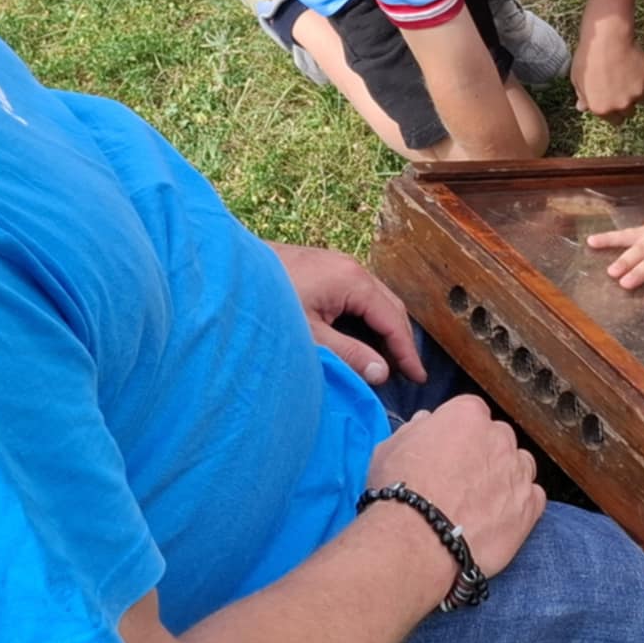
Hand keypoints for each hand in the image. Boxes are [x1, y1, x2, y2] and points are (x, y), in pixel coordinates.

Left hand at [268, 241, 427, 385]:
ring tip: (391, 359)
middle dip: (401, 339)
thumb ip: (347, 354)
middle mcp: (350, 267)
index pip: (393, 319)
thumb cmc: (266, 304)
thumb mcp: (309, 337)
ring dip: (385, 327)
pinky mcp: (322, 268)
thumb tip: (382, 372)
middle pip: (390, 305)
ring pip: (375, 299)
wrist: (224, 271)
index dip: (407, 351)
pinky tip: (364, 337)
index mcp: (353, 280)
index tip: (418, 378)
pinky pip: (358, 295)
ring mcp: (336, 264)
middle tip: (409, 373)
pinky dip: (369, 317)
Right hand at [367, 394, 544, 577]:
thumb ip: (415, 429)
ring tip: (482, 501)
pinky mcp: (529, 507)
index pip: (471, 413)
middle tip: (461, 480)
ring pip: (520, 466)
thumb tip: (426, 421)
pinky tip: (498, 518)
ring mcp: (518, 472)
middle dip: (484, 454)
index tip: (447, 451)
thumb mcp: (391, 447)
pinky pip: (534, 498)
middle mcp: (499, 437)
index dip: (458, 434)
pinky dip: (520, 505)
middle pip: (498, 438)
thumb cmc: (400, 489)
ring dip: (506, 477)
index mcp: (467, 415)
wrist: (419, 538)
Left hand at [570, 22, 643, 122]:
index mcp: (602, 108)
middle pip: (629, 112)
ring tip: (625, 72)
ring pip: (639, 97)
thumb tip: (582, 107)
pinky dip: (642, 76)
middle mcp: (621, 105)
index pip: (614, 120)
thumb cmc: (588, 57)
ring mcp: (636, 93)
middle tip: (620, 86)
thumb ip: (583, 96)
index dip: (613, 110)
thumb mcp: (577, 78)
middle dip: (625, 102)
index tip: (612, 99)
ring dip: (635, 89)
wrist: (607, 38)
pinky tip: (633, 64)